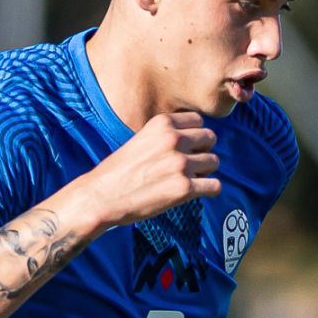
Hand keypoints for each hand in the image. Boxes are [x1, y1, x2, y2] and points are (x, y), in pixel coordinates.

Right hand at [80, 112, 220, 227]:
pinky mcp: (184, 188)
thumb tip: (194, 140)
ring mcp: (180, 164)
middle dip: (203, 151)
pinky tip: (195, 193)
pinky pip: (215, 186)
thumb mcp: (142, 139)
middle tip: (189, 166)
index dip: (194, 136)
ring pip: (214, 162)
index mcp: (162, 123)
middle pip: (210, 138)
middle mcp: (174, 139)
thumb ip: (166, 136)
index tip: (185, 149)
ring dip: (204, 172)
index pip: (198, 121)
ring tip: (187, 181)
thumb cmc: (119, 172)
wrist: (102, 197)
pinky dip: (208, 190)